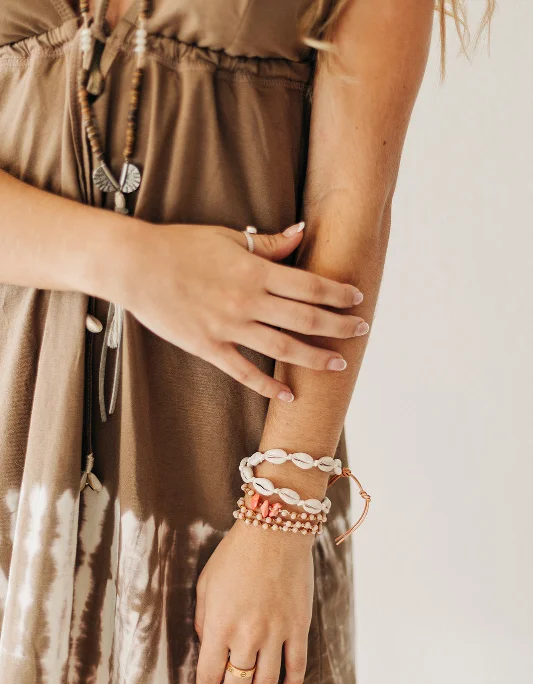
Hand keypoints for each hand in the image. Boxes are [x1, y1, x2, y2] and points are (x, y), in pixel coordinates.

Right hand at [109, 220, 367, 400]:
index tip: (357, 298)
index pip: (309, 285)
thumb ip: (269, 243)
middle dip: (338, 326)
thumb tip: (303, 233)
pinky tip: (288, 394)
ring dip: (314, 358)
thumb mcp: (227, 237)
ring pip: (282, 348)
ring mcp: (228, 327)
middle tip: (361, 331)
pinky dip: (267, 385)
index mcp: (255, 271)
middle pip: (305, 319)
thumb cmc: (180, 245)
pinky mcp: (208, 347)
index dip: (338, 293)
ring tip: (339, 364)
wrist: (134, 266)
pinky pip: (244, 371)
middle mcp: (247, 301)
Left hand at [194, 520, 314, 683]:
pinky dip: (293, 683)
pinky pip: (297, 665)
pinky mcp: (298, 626)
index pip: (209, 674)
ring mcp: (276, 633)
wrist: (275, 532)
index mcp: (219, 625)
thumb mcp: (205, 583)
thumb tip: (205, 642)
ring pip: (267, 682)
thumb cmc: (235, 554)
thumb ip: (202, 618)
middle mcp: (247, 636)